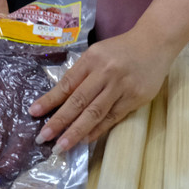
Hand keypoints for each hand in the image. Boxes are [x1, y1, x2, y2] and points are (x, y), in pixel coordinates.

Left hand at [29, 30, 172, 150]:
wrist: (155, 43)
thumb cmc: (121, 50)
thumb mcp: (98, 54)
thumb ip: (82, 74)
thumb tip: (60, 100)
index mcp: (92, 59)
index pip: (67, 83)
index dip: (49, 100)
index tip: (33, 113)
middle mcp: (106, 72)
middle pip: (79, 101)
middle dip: (59, 121)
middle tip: (43, 137)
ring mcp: (122, 86)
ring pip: (95, 113)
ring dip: (76, 131)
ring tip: (61, 146)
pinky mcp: (135, 98)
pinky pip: (113, 117)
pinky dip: (98, 130)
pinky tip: (85, 139)